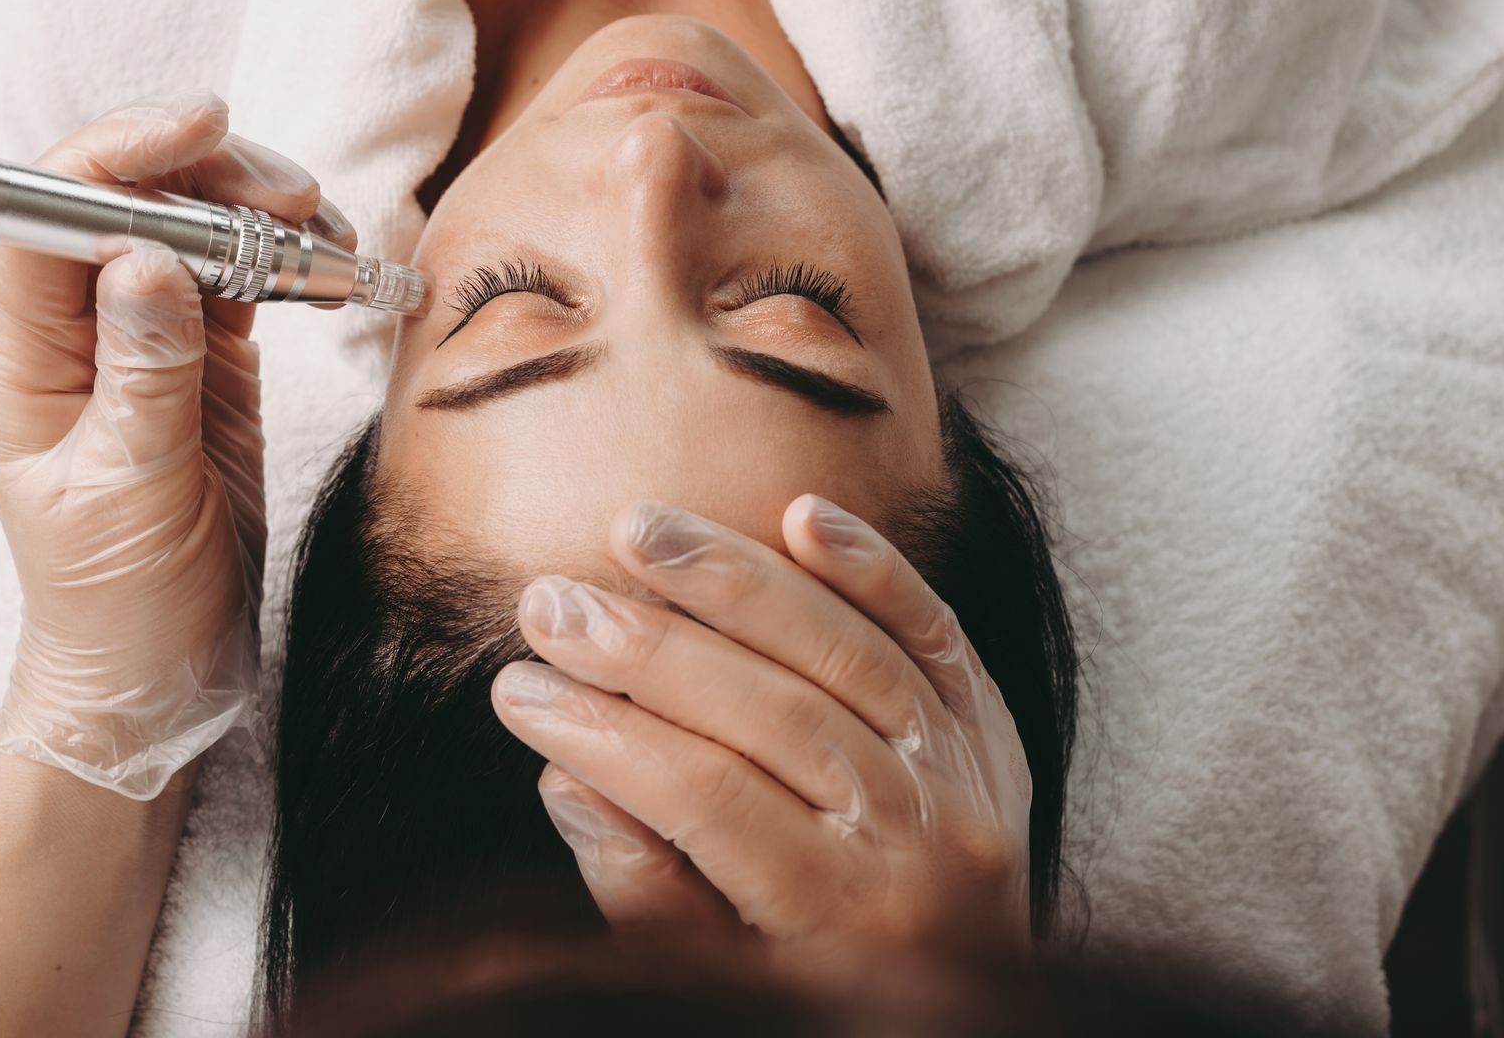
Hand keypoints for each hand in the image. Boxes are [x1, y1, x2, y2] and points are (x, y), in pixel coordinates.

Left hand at [0, 89, 351, 798]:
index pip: (45, 218)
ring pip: (189, 234)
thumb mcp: (129, 490)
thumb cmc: (117, 598)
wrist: (158, 670)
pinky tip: (328, 264)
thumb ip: (144, 371)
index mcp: (25, 361)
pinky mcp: (203, 364)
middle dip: (207, 181)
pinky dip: (286, 263)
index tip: (199, 130)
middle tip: (294, 198)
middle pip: (125, 207)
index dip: (114, 158)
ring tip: (329, 233)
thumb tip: (147, 257)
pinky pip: (239, 282)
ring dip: (259, 217)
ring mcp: (143, 344)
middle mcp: (75, 336)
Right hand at [492, 495, 1031, 963]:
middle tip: (548, 602)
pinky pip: (935, 628)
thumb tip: (570, 777)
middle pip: (769, 711)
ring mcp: (966, 774)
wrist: (965, 1015)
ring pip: (843, 649)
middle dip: (646, 647)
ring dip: (735, 579)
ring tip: (637, 530)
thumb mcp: (718, 979)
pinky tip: (799, 516)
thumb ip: (646, 890)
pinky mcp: (988, 724)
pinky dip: (872, 567)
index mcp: (842, 919)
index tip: (515, 688)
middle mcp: (919, 840)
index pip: (705, 797)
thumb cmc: (814, 994)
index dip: (603, 734)